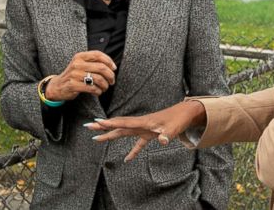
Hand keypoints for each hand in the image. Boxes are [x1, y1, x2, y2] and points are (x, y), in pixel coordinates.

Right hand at [45, 51, 116, 101]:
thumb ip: (93, 62)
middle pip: (101, 67)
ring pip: (98, 79)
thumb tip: (112, 66)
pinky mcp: (73, 85)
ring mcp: (74, 75)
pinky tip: (98, 92)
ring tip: (105, 88)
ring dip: (105, 85)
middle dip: (110, 75)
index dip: (109, 61)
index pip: (98, 54)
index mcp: (80, 56)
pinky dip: (98, 91)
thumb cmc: (74, 75)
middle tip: (112, 81)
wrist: (57, 86)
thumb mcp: (81, 64)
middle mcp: (77, 64)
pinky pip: (92, 88)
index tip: (114, 68)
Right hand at [87, 100, 206, 161]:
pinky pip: (137, 143)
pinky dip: (132, 152)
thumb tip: (162, 141)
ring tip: (96, 138)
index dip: (110, 123)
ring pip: (123, 132)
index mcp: (143, 122)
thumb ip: (166, 135)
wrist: (185, 114)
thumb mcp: (173, 128)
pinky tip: (126, 160)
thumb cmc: (178, 119)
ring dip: (110, 135)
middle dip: (103, 127)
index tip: (97, 122)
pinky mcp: (149, 133)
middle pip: (118, 126)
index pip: (123, 122)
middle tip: (88, 127)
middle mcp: (140, 124)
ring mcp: (144, 128)